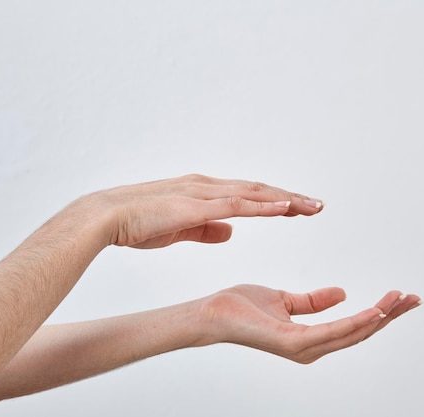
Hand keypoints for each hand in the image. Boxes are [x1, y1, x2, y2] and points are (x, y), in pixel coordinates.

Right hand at [84, 174, 323, 248]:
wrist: (104, 217)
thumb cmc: (137, 222)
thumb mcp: (180, 228)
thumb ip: (208, 229)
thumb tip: (232, 233)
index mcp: (205, 192)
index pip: (250, 195)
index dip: (276, 201)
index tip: (299, 208)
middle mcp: (209, 187)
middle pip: (260, 190)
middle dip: (291, 197)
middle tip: (318, 206)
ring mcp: (203, 193)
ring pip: (254, 194)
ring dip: (286, 199)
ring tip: (312, 207)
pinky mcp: (195, 205)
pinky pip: (236, 204)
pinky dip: (263, 205)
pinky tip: (284, 208)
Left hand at [197, 284, 421, 363]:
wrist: (214, 312)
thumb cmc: (243, 309)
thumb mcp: (286, 300)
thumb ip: (314, 301)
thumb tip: (342, 293)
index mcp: (311, 339)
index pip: (354, 327)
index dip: (381, 313)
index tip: (401, 298)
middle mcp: (311, 348)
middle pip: (360, 332)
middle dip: (389, 316)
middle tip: (414, 299)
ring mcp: (303, 348)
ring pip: (352, 333)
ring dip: (379, 317)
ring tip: (400, 300)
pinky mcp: (292, 342)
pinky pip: (332, 332)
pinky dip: (356, 321)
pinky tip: (374, 310)